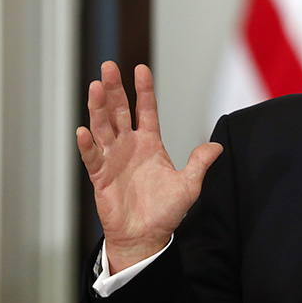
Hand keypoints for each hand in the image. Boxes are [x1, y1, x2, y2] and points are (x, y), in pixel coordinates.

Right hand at [77, 61, 222, 273]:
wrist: (147, 236)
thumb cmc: (167, 211)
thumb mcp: (190, 184)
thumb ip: (200, 163)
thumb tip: (218, 146)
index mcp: (150, 144)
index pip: (145, 110)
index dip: (143, 90)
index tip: (140, 68)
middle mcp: (129, 146)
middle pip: (119, 111)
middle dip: (114, 89)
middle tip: (108, 66)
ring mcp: (113, 159)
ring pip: (103, 127)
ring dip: (98, 108)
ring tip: (96, 87)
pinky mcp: (101, 176)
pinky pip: (92, 157)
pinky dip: (87, 145)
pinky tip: (83, 131)